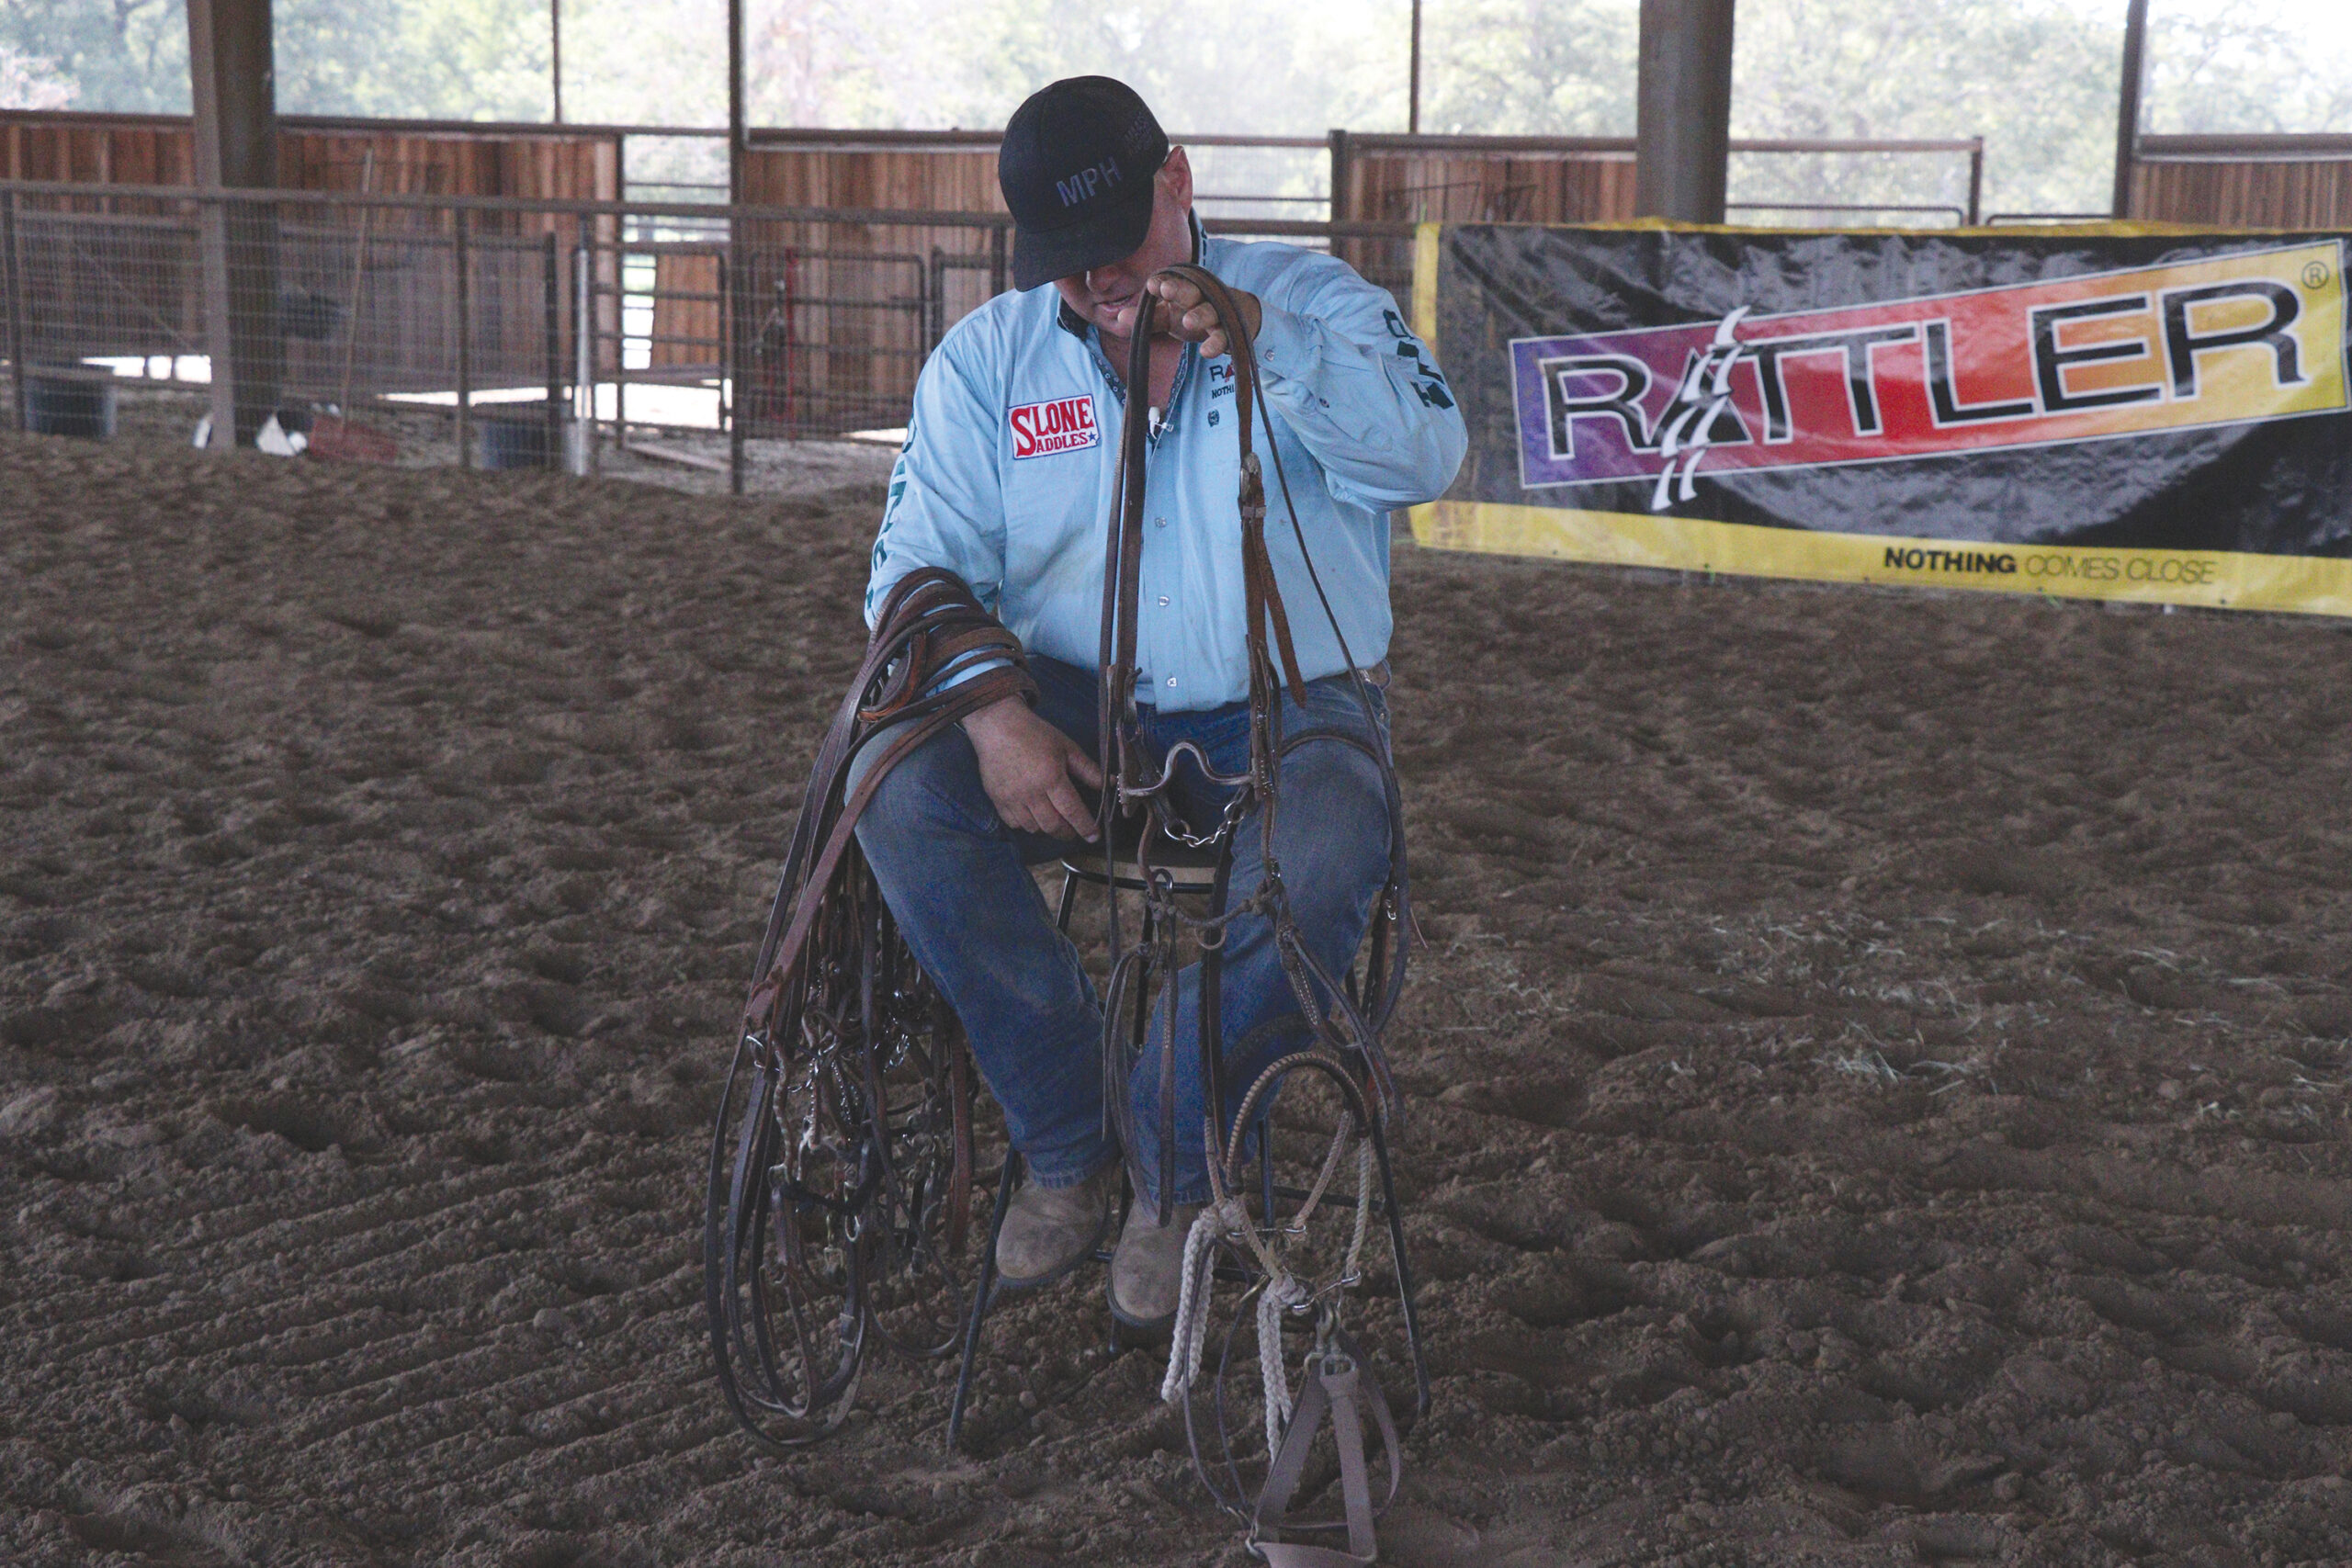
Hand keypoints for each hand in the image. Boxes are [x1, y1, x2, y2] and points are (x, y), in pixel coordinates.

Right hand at [962, 696, 1102, 839]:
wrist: (997, 727)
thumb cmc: (1034, 734)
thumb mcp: (1066, 747)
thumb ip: (1088, 769)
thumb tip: (1109, 783)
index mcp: (1051, 778)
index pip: (1072, 811)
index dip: (1085, 826)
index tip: (1094, 836)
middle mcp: (1031, 793)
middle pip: (1052, 826)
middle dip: (1067, 833)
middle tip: (1074, 831)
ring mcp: (1012, 798)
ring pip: (1033, 828)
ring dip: (1047, 828)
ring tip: (1054, 821)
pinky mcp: (997, 800)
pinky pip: (1014, 823)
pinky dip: (1026, 824)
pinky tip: (1033, 815)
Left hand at [1146, 273, 1261, 360]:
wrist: (1240, 318)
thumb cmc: (1196, 314)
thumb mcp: (1171, 316)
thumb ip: (1149, 318)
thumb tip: (1118, 319)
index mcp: (1184, 290)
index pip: (1172, 282)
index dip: (1163, 282)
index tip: (1152, 284)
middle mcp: (1201, 297)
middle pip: (1191, 291)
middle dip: (1179, 290)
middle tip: (1166, 289)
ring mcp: (1217, 313)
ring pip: (1209, 312)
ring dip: (1199, 315)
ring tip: (1188, 321)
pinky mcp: (1229, 331)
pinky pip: (1223, 337)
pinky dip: (1215, 344)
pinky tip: (1206, 352)